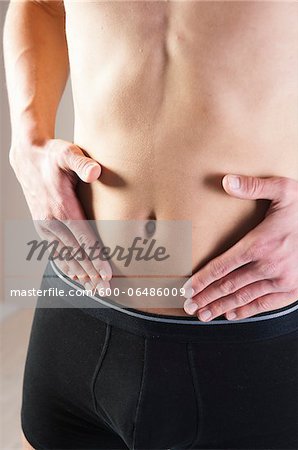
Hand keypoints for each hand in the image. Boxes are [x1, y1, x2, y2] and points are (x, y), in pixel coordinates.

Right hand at [10, 138, 111, 291]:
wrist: (27, 158)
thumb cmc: (52, 156)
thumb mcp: (67, 153)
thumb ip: (81, 163)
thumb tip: (95, 171)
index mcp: (62, 208)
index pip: (83, 239)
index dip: (96, 258)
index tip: (107, 274)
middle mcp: (52, 222)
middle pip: (76, 254)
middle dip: (92, 274)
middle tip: (107, 291)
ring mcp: (46, 227)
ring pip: (65, 257)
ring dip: (81, 275)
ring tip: (94, 290)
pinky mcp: (43, 228)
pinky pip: (55, 253)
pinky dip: (66, 267)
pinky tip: (76, 277)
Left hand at [183, 174, 297, 320]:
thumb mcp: (284, 190)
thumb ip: (253, 186)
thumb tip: (226, 180)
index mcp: (260, 243)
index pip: (222, 266)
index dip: (202, 280)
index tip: (187, 288)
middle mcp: (269, 266)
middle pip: (228, 286)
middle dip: (205, 297)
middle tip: (188, 306)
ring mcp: (282, 280)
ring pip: (243, 298)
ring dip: (221, 308)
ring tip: (204, 314)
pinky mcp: (293, 290)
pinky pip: (264, 304)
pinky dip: (247, 311)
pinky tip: (232, 314)